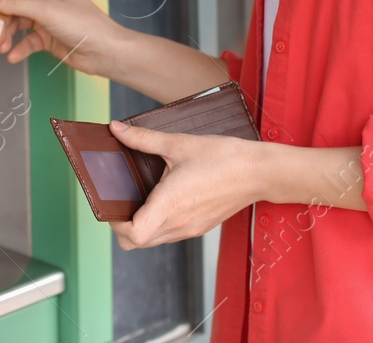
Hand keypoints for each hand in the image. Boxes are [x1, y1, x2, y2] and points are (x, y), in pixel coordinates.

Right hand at [0, 0, 119, 73]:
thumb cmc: (84, 24)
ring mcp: (45, 15)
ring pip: (16, 21)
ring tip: (2, 46)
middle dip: (2, 17)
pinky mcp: (46, 34)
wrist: (104, 53)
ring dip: (7, 34)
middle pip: (11, 1)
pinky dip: (18, 47)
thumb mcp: (46, 11)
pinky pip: (25, 38)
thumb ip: (15, 3)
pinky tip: (13, 55)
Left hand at [107, 122, 263, 249]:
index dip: (116, 224)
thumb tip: (116, 129)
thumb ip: (143, 138)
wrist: (258, 172)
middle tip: (122, 201)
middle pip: (136, 243)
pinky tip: (164, 199)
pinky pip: (170, 234)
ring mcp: (190, 229)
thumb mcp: (179, 143)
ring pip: (153, 241)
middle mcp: (179, 223)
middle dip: (123, 226)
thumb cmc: (223, 157)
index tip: (113, 205)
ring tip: (142, 198)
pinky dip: (159, 224)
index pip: (132, 235)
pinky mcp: (200, 227)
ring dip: (141, 226)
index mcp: (170, 204)